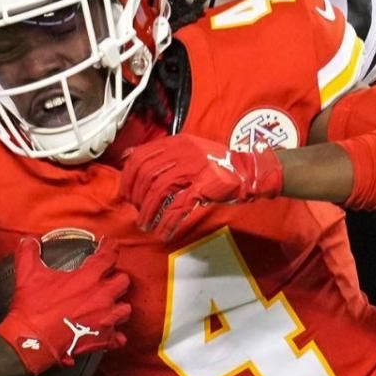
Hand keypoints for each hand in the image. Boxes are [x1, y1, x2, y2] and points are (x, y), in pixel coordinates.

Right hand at [0, 237, 131, 374]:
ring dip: (118, 306)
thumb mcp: (27, 274)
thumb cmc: (32, 307)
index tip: (109, 245)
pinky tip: (108, 332)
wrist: (32, 341)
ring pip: (126, 309)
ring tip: (109, 305)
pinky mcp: (103, 338)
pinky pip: (119, 337)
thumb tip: (29, 239)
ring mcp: (106, 319)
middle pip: (123, 281)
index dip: (110, 247)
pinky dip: (115, 335)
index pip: (109, 256)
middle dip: (116, 278)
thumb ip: (29, 252)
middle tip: (107, 280)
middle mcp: (102, 296)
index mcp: (88, 278)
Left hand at [121, 134, 283, 241]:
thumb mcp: (187, 148)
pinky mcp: (203, 186)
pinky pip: (178, 207)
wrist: (248, 171)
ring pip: (159, 192)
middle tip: (137, 212)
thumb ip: (161, 152)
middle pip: (147, 175)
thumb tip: (127, 155)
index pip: (141, 156)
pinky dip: (168, 222)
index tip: (127, 194)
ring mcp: (193, 169)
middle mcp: (182, 153)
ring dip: (149, 212)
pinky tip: (164, 232)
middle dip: (137, 197)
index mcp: (176, 142)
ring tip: (146, 226)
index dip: (129, 178)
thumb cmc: (217, 163)